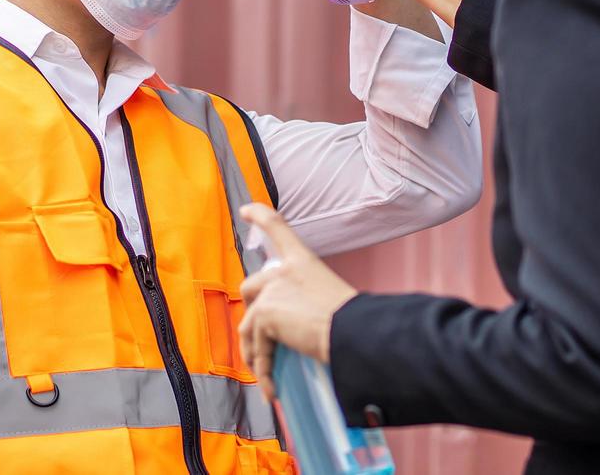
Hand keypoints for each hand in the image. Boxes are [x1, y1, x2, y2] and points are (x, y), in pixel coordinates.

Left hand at [237, 203, 357, 401]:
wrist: (352, 332)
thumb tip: (294, 326)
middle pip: (251, 287)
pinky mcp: (263, 314)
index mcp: (303, 261)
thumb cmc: (353, 320)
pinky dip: (262, 372)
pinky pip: (255, 348)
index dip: (260, 216)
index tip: (246, 209)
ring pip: (248, 323)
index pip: (278, 227)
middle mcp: (283, 270)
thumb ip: (306, 300)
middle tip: (265, 337)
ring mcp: (271, 291)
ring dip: (256, 350)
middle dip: (253, 314)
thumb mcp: (330, 298)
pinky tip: (270, 389)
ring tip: (267, 373)